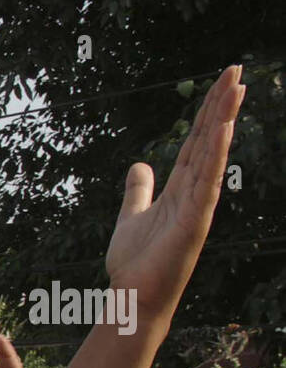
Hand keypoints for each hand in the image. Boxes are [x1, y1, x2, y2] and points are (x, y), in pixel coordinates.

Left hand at [105, 65, 244, 317]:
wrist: (133, 297)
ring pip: (213, 155)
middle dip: (221, 104)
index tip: (222, 80)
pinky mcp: (195, 222)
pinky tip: (223, 129)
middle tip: (236, 69)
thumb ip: (139, 191)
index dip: (208, 110)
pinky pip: (208, 183)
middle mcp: (194, 192)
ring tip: (236, 88)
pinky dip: (215, 156)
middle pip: (209, 140)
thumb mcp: (131, 217)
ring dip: (223, 121)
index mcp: (180, 188)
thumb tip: (141, 165)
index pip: (197, 141)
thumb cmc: (135, 263)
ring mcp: (198, 206)